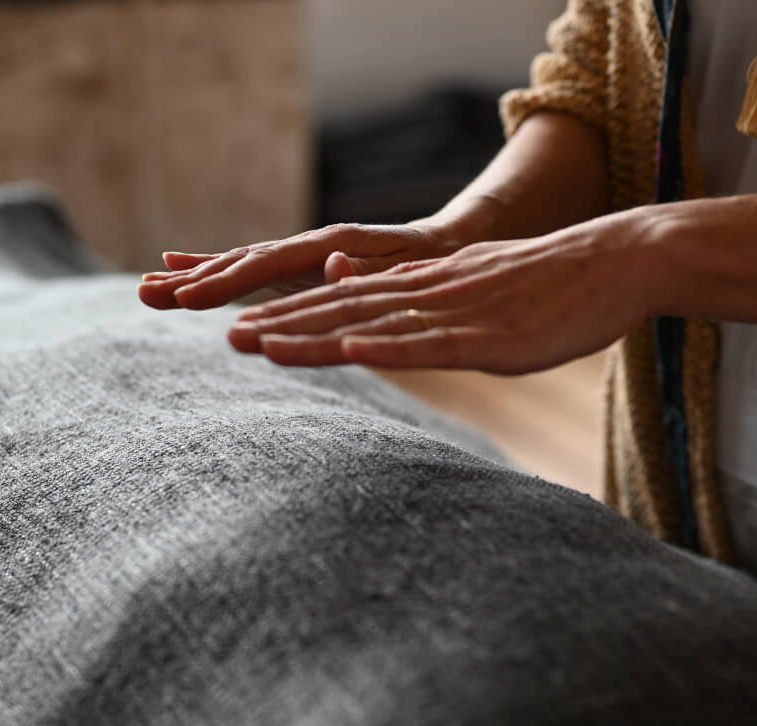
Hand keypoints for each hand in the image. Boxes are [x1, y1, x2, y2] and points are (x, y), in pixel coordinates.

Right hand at [137, 222, 463, 310]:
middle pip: (241, 262)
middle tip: (145, 294)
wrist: (440, 244)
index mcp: (329, 245)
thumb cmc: (428, 261)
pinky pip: (251, 268)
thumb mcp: (407, 266)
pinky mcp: (298, 265)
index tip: (186, 296)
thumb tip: (327, 263)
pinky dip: (216, 268)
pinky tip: (181, 266)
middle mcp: (306, 246)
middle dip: (194, 280)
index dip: (226, 281)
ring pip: (239, 265)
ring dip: (194, 276)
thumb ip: (365, 268)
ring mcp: (299, 255)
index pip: (268, 264)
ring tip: (148, 286)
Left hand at [227, 210, 654, 372]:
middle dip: (283, 324)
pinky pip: (433, 343)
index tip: (246, 327)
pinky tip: (351, 350)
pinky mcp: (492, 336)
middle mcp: (428, 294)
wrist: (613, 261)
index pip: (344, 299)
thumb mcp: (476, 285)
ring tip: (258, 343)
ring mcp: (457, 312)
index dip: (293, 313)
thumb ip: (431, 298)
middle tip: (227, 336)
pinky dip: (390, 346)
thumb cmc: (545, 283)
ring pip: (373, 324)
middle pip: (343, 309)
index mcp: (424, 286)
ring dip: (314, 335)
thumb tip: (393, 309)